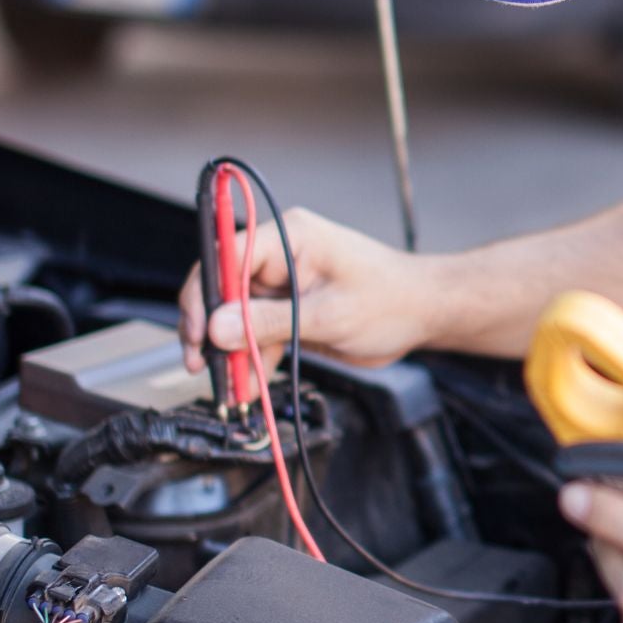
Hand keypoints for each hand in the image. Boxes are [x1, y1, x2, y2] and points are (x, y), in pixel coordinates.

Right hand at [178, 206, 439, 372]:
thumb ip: (272, 322)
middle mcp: (280, 254)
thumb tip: (218, 328)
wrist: (424, 313)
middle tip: (200, 363)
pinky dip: (252, 358)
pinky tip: (249, 384)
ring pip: (236, 315)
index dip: (205, 292)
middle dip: (210, 328)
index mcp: (289, 236)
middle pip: (224, 286)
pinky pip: (257, 332)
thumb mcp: (329, 315)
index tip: (198, 332)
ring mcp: (283, 282)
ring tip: (231, 386)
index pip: (226, 255)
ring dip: (231, 351)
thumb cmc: (391, 299)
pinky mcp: (289, 308)